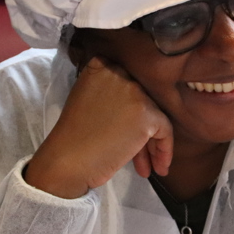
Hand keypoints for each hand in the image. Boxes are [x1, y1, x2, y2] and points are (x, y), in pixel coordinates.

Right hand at [25, 57, 173, 197]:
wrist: (68, 160)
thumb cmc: (74, 138)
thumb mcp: (86, 99)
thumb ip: (109, 92)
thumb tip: (137, 104)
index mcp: (102, 65)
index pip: (129, 82)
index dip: (132, 108)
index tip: (129, 128)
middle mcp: (120, 72)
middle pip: (144, 100)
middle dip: (143, 129)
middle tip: (141, 154)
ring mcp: (134, 92)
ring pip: (155, 117)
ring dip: (152, 144)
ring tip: (148, 167)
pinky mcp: (147, 113)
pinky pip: (165, 131)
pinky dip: (164, 150)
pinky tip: (158, 168)